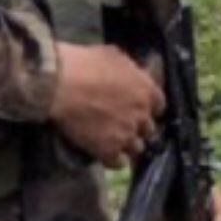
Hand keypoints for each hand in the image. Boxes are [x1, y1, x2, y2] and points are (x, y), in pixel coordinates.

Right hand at [50, 42, 163, 168]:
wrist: (61, 85)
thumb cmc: (86, 64)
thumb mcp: (115, 57)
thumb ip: (130, 71)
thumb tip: (133, 75)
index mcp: (147, 90)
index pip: (159, 105)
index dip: (148, 107)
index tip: (139, 108)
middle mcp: (142, 115)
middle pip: (149, 129)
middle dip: (139, 127)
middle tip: (125, 125)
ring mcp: (127, 135)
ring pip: (137, 148)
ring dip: (128, 145)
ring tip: (115, 142)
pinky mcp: (109, 151)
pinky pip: (119, 163)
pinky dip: (114, 160)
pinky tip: (106, 154)